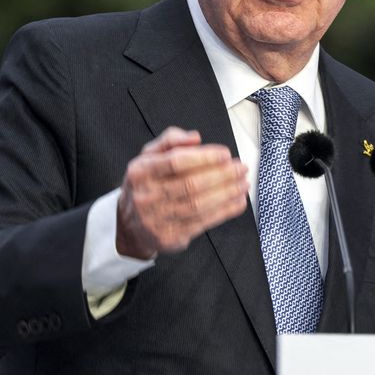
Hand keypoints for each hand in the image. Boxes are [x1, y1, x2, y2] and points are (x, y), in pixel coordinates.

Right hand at [116, 127, 248, 257]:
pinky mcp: (171, 236)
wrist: (130, 224)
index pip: (175, 162)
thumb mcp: (149, 156)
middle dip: (222, 175)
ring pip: (199, 205)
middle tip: (241, 168)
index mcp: (140, 172)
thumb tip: (195, 138)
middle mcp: (147, 196)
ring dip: (227, 193)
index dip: (204, 158)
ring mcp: (158, 219)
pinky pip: (203, 222)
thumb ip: (170, 140)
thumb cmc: (146, 184)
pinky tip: (238, 201)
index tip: (225, 154)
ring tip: (243, 183)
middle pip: (190, 184)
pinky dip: (225, 211)